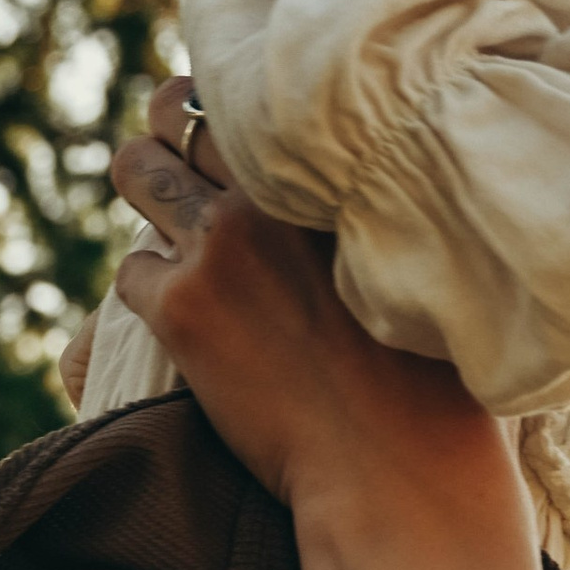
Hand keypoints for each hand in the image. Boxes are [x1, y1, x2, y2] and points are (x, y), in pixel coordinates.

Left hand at [107, 98, 556, 569]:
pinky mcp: (179, 306)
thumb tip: (400, 205)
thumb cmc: (438, 392)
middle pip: (183, 111)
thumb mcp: (433, 273)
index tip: (234, 129)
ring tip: (160, 223)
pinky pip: (130, 271)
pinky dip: (148, 292)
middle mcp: (273, 189)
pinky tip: (180, 322)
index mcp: (341, 170)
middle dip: (173, 133)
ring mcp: (218, 243)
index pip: (259, 98)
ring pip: (137, 172)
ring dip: (142, 188)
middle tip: (176, 162)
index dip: (238, 110)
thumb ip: (398, 219)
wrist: (397, 472)